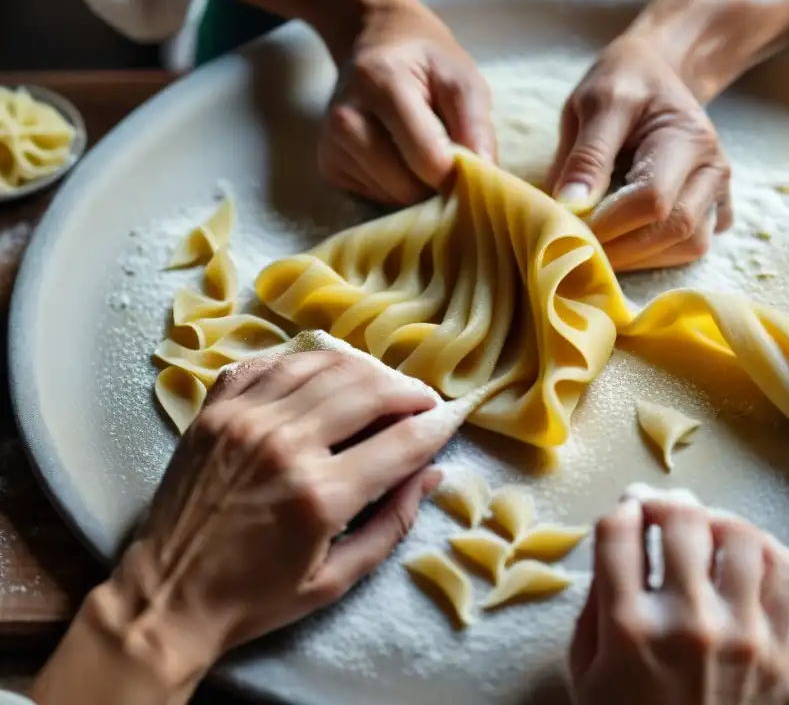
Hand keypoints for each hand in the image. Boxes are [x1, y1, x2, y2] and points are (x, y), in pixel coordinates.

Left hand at [91, 351, 461, 689]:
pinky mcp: (214, 409)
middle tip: (424, 401)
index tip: (453, 418)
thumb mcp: (336, 580)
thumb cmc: (257, 598)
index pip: (402, 441)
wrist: (166, 595)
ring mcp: (244, 418)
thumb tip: (431, 473)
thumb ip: (391, 524)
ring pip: (324, 364)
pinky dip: (307, 361)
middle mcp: (284, 443)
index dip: (438, 425)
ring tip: (383, 385)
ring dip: (366, 368)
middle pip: (369, 389)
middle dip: (409, 391)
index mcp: (319, 495)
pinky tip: (325, 375)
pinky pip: (273, 362)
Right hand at [319, 3, 493, 204]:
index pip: (427, 158)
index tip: (468, 161)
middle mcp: (346, 116)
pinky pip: (373, 197)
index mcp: (380, 83)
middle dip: (435, 184)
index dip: (456, 171)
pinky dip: (393, 187)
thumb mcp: (462, 77)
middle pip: (405, 186)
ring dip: (415, 187)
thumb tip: (484, 172)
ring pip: (389, 197)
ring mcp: (331, 142)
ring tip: (420, 152)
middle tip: (446, 157)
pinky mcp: (327, 163)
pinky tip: (396, 156)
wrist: (374, 42)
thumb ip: (476, 123)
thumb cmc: (426, 62)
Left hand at [547, 34, 732, 271]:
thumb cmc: (622, 83)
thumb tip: (569, 209)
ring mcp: (719, 189)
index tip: (568, 229)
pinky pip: (693, 246)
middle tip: (578, 247)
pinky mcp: (716, 206)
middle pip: (675, 229)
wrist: (657, 72)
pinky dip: (660, 254)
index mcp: (686, 135)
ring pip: (690, 246)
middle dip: (622, 249)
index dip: (607, 224)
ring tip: (602, 244)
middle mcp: (713, 166)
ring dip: (642, 257)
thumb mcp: (596, 103)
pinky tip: (630, 238)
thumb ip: (586, 156)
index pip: (652, 199)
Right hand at [570, 497, 788, 704]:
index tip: (625, 513)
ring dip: (733, 527)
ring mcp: (754, 644)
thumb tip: (619, 547)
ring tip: (717, 532)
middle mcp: (696, 624)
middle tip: (665, 508)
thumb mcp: (585, 673)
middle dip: (669, 503)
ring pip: (758, 547)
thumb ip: (594, 607)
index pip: (622, 531)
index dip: (620, 509)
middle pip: (689, 522)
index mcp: (633, 628)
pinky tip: (773, 579)